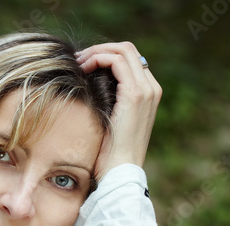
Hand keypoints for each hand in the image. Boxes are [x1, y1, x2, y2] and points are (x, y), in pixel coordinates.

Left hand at [76, 41, 161, 180]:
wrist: (120, 172)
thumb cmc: (110, 154)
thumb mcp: (110, 122)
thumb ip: (109, 102)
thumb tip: (89, 87)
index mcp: (148, 94)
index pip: (129, 60)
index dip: (105, 56)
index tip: (83, 64)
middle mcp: (151, 88)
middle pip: (128, 50)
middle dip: (100, 49)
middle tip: (78, 58)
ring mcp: (145, 90)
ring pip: (123, 50)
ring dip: (96, 52)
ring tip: (78, 62)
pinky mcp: (134, 94)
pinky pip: (116, 61)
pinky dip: (97, 59)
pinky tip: (82, 69)